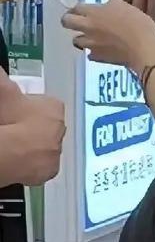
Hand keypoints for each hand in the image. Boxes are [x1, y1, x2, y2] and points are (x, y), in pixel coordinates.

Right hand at [0, 70, 64, 185]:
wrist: (9, 150)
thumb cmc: (7, 117)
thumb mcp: (5, 93)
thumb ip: (4, 80)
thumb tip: (1, 71)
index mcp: (53, 107)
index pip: (42, 106)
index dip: (26, 112)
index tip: (13, 115)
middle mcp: (61, 127)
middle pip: (45, 127)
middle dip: (32, 130)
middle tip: (12, 133)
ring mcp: (57, 150)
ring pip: (44, 147)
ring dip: (32, 148)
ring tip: (13, 149)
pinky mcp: (50, 170)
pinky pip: (41, 167)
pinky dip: (30, 166)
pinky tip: (16, 163)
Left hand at [61, 0, 154, 68]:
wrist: (143, 49)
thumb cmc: (139, 25)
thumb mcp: (128, 7)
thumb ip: (114, 5)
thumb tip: (108, 4)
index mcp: (95, 12)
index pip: (77, 6)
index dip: (79, 7)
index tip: (83, 9)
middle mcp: (88, 26)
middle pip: (66, 21)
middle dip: (69, 20)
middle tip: (78, 21)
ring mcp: (90, 43)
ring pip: (76, 40)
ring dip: (83, 38)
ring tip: (93, 37)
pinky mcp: (96, 57)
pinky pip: (90, 53)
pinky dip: (95, 51)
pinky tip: (104, 50)